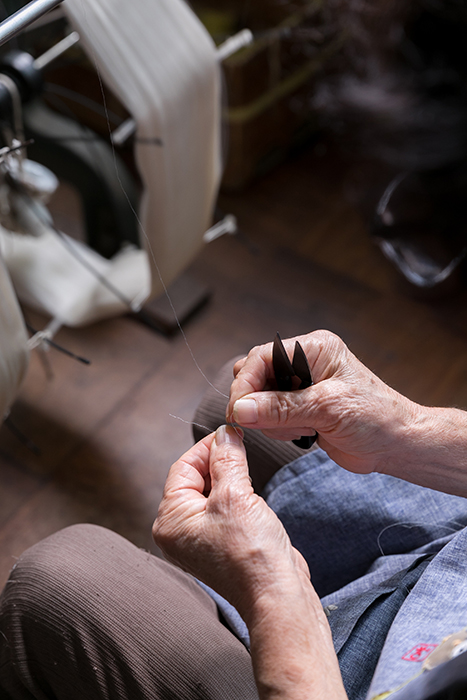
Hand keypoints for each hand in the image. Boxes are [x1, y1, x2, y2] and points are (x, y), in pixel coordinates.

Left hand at [154, 425, 346, 699]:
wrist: (276, 594)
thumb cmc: (251, 550)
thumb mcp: (235, 494)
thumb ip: (226, 458)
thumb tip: (225, 433)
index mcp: (170, 519)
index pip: (183, 467)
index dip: (208, 446)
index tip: (231, 432)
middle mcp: (178, 530)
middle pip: (194, 479)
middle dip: (219, 462)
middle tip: (242, 448)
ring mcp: (198, 540)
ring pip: (210, 493)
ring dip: (229, 479)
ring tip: (248, 474)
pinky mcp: (220, 545)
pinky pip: (222, 510)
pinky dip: (236, 497)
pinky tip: (252, 498)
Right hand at [227, 330, 421, 475]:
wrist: (397, 444)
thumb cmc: (376, 418)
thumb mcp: (327, 409)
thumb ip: (280, 408)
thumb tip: (241, 410)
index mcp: (314, 348)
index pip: (263, 357)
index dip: (247, 383)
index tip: (240, 411)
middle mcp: (304, 362)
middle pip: (256, 375)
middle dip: (258, 403)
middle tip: (271, 423)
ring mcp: (301, 386)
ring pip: (259, 398)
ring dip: (272, 420)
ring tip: (303, 428)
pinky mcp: (300, 407)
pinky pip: (270, 416)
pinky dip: (278, 429)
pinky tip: (304, 433)